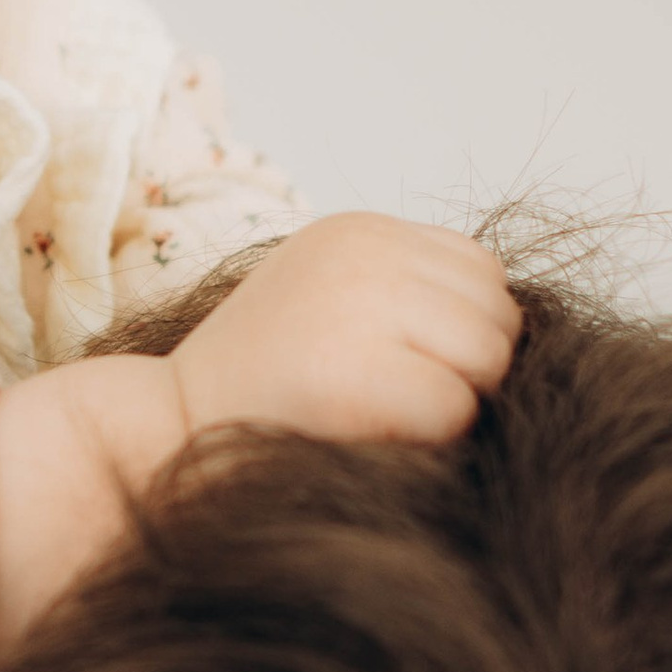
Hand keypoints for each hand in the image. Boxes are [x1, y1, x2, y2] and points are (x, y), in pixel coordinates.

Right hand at [171, 214, 519, 445]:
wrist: (164, 428)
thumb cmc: (255, 386)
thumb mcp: (326, 302)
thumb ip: (402, 293)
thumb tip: (507, 326)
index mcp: (357, 232)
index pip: (481, 270)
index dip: (463, 330)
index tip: (411, 367)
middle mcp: (364, 255)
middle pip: (496, 312)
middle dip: (472, 368)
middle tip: (405, 403)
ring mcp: (361, 308)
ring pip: (489, 358)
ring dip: (458, 402)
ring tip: (390, 417)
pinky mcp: (359, 374)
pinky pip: (458, 408)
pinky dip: (434, 438)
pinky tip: (377, 437)